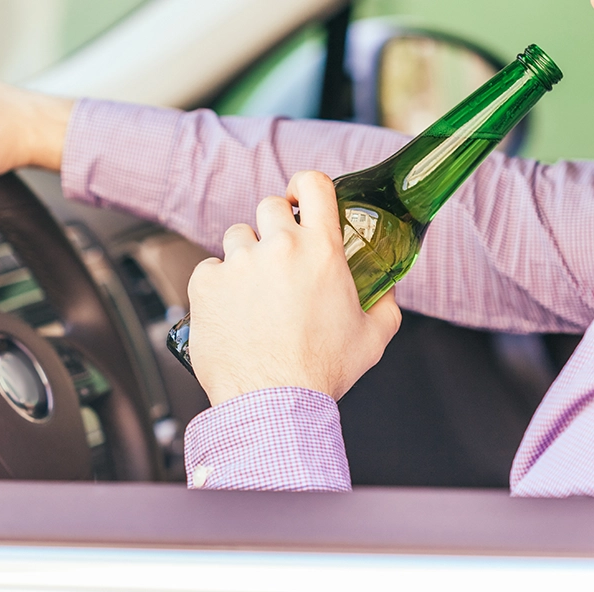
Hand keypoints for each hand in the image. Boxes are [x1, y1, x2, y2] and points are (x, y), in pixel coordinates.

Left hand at [187, 171, 401, 405]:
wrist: (272, 404)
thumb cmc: (321, 373)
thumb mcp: (373, 338)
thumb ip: (386, 304)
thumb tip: (388, 289)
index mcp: (321, 251)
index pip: (313, 185)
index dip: (305, 185)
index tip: (301, 197)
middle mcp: (278, 247)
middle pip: (270, 206)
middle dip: (275, 227)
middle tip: (279, 259)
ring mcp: (238, 263)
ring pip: (237, 236)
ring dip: (246, 256)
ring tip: (254, 294)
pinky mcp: (206, 284)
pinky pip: (210, 268)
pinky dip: (218, 285)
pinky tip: (232, 311)